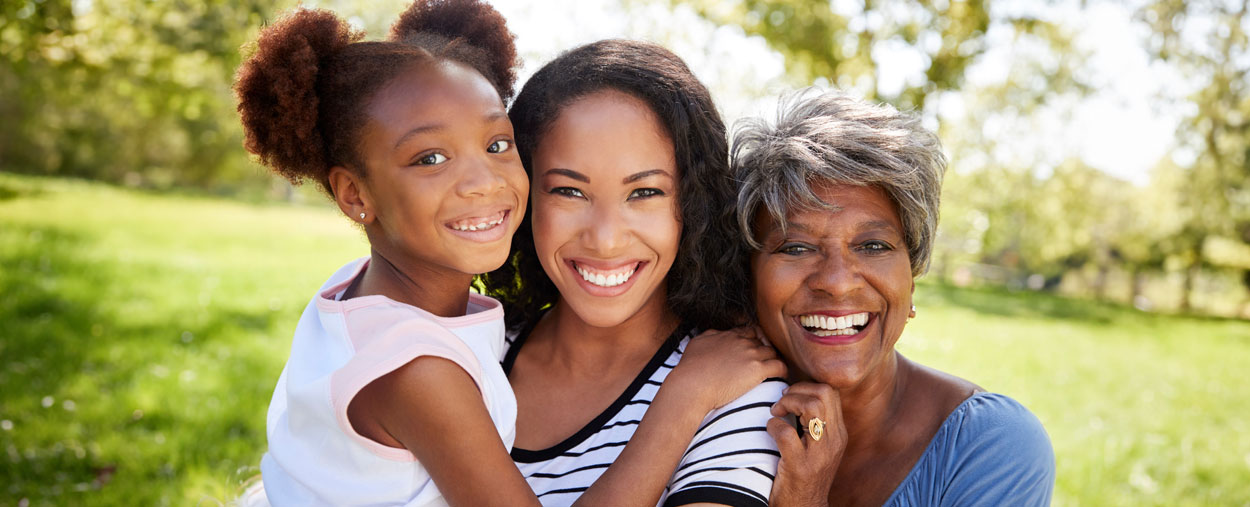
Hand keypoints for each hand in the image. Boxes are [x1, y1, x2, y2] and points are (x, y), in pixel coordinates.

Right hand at [666, 327, 786, 410]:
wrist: (691, 385)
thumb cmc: (690, 368)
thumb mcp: (698, 342)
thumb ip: (710, 335)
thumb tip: (717, 335)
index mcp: (729, 335)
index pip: (750, 331)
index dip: (754, 340)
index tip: (755, 350)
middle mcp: (742, 341)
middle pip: (763, 342)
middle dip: (765, 351)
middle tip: (765, 363)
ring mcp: (751, 354)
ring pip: (773, 353)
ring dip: (774, 360)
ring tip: (774, 371)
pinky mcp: (758, 370)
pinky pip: (780, 366)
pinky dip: (783, 371)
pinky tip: (781, 376)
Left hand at [767, 382, 846, 506]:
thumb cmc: (806, 473)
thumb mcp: (819, 446)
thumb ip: (815, 423)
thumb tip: (796, 393)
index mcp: (838, 434)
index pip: (831, 392)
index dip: (807, 386)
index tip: (790, 396)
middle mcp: (834, 440)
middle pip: (824, 393)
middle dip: (798, 390)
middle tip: (782, 402)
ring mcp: (819, 453)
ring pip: (812, 407)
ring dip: (788, 403)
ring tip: (777, 412)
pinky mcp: (800, 465)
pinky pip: (786, 433)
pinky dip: (773, 425)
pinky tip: (770, 430)